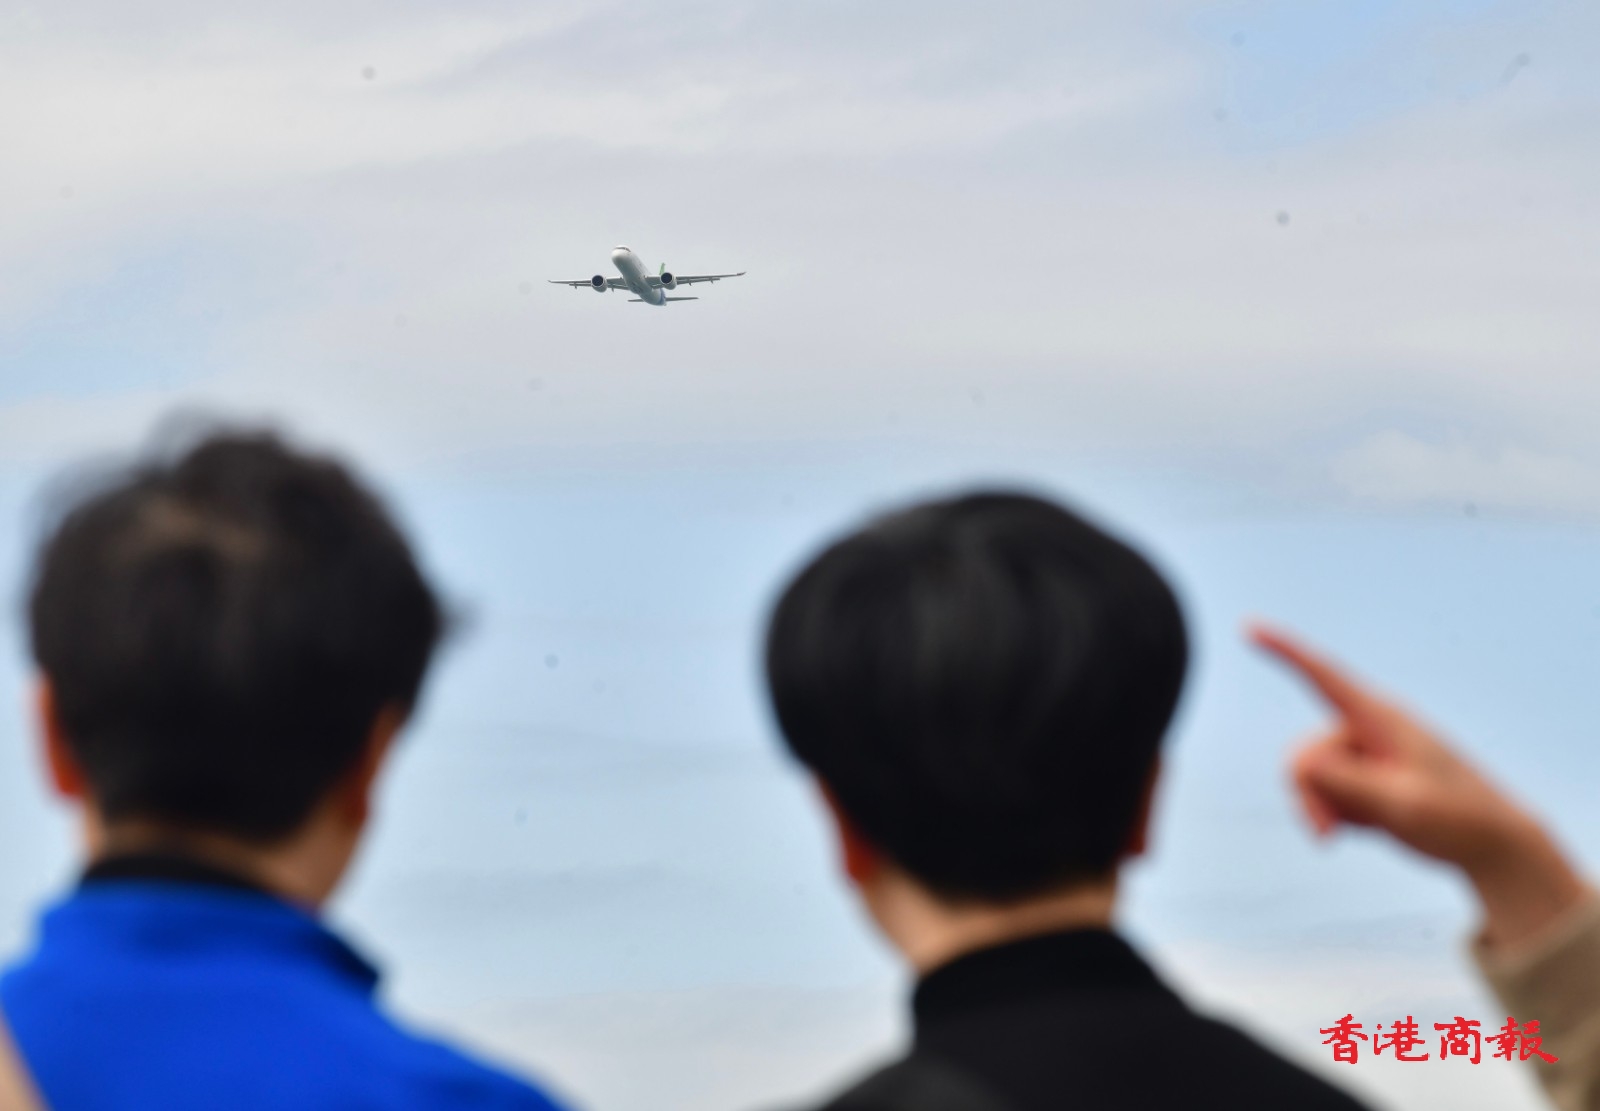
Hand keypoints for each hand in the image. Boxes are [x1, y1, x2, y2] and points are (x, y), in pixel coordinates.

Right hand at [1249, 623, 1587, 948]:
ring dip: (1319, 809)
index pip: (1322, 676)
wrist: (1490, 846)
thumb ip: (1347, 782)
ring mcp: (1363, 757)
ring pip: (1308, 778)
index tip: (1250, 627)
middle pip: (1304, 754)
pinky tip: (1368, 827)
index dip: (1284, 650)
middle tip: (1326, 835)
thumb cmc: (1456, 818)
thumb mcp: (1401, 803)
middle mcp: (1365, 731)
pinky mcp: (1363, 782)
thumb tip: (1301, 765)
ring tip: (1343, 837)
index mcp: (1380, 720)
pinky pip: (1322, 794)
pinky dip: (1333, 815)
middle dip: (1307, 795)